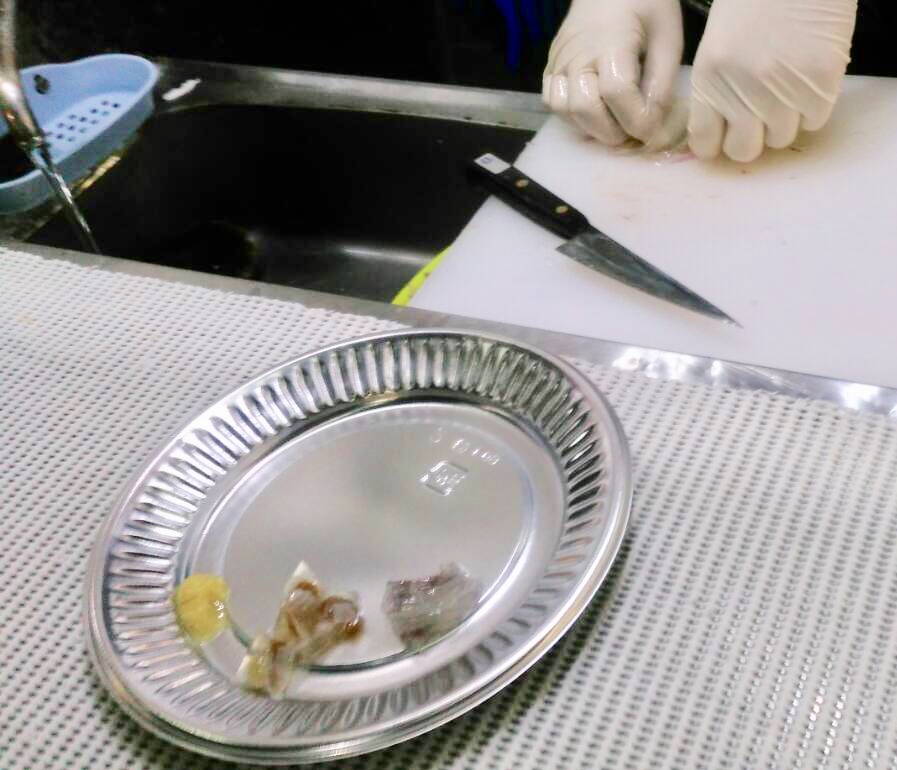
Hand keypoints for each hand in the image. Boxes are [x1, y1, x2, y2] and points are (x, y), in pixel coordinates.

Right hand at [543, 0, 683, 145]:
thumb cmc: (645, 7)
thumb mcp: (667, 40)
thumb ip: (661, 84)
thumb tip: (652, 125)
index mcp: (611, 42)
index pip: (618, 92)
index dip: (636, 120)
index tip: (651, 130)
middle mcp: (578, 54)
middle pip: (586, 108)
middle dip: (613, 131)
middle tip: (632, 132)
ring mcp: (559, 61)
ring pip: (564, 110)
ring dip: (590, 127)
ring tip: (613, 125)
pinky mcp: (550, 67)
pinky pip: (552, 102)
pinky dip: (572, 116)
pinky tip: (594, 113)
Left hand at [688, 0, 857, 161]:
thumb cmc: (751, 3)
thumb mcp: (716, 45)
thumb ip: (715, 90)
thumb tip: (718, 134)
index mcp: (710, 80)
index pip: (705, 143)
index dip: (715, 144)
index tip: (724, 136)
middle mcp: (743, 92)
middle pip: (744, 151)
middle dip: (749, 139)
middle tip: (758, 119)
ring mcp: (784, 90)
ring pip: (781, 139)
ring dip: (783, 122)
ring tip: (786, 91)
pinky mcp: (821, 83)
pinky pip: (814, 121)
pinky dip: (812, 109)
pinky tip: (807, 82)